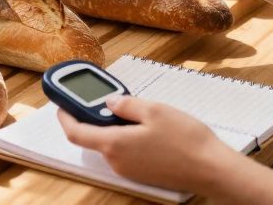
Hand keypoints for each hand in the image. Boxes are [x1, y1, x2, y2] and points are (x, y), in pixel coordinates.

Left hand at [56, 95, 240, 193]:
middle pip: (94, 138)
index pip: (75, 132)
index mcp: (114, 144)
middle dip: (94, 117)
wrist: (211, 168)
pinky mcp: (142, 174)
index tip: (61, 104)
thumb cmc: (186, 139)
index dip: (65, 116)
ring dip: (114, 127)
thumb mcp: (154, 109)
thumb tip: (110, 102)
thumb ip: (126, 104)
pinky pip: (125, 153)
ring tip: (135, 109)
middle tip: (105, 98)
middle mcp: (117, 162)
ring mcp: (130, 171)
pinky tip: (146, 126)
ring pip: (112, 144)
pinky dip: (127, 137)